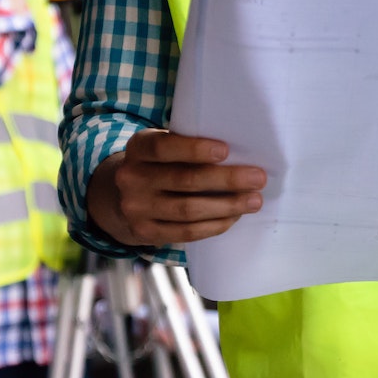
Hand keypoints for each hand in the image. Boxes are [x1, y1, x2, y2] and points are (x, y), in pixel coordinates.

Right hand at [87, 129, 267, 245]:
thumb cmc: (158, 165)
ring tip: (254, 201)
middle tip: (258, 178)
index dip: (195, 149)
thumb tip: (239, 148)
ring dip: (227, 206)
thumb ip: (186, 145)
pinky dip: (214, 225)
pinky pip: (185, 232)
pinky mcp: (144, 232)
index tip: (226, 150)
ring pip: (188, 210)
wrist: (118, 197)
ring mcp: (136, 207)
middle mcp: (131, 177)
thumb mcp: (160, 146)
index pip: (164, 147)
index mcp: (138, 148)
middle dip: (226, 180)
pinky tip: (233, 217)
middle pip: (184, 180)